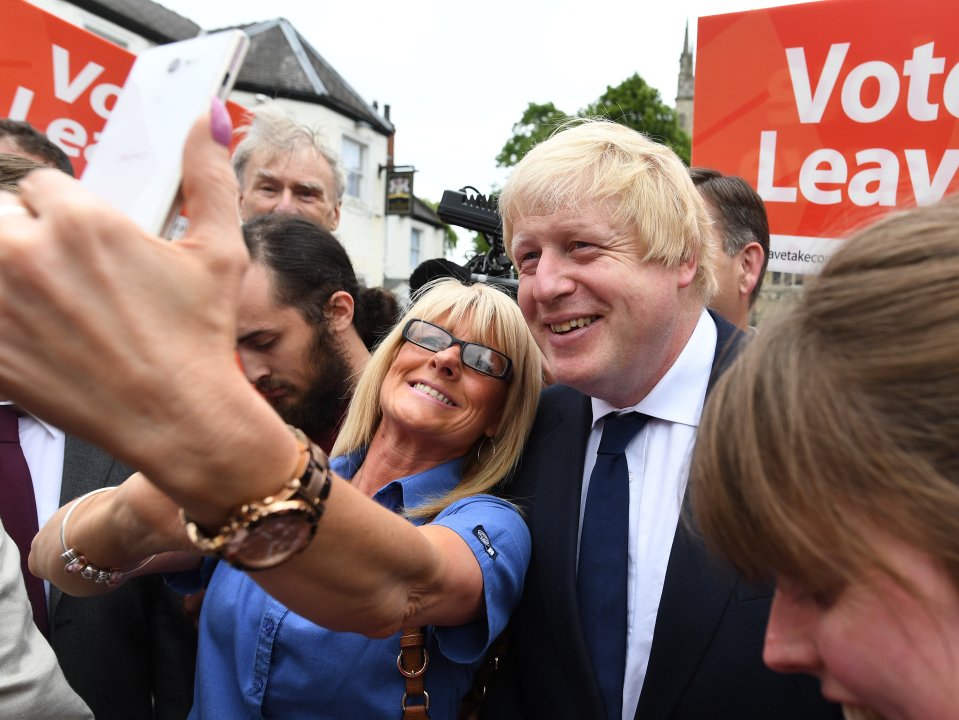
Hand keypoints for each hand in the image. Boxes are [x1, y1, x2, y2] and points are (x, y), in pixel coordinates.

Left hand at [0, 104, 283, 494]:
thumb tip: (210, 116)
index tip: (86, 249)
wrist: (179, 418)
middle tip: (67, 282)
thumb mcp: (219, 252)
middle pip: (1, 218)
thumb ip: (208, 177)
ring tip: (54, 309)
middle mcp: (29, 254)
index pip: (41, 187)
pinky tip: (38, 336)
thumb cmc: (201, 338)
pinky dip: (5, 321)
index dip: (64, 215)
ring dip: (11, 278)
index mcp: (83, 221)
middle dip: (27, 240)